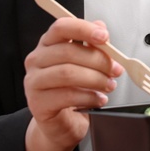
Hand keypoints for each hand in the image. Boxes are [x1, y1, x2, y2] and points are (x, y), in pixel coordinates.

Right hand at [22, 17, 123, 150]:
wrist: (61, 123)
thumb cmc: (73, 90)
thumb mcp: (85, 64)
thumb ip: (91, 45)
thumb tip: (101, 27)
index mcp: (48, 45)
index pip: (61, 27)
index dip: (84, 29)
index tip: (105, 37)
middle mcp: (36, 60)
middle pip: (68, 51)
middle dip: (98, 60)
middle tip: (115, 69)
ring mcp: (34, 82)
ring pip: (68, 73)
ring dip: (96, 79)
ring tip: (109, 85)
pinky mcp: (37, 103)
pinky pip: (67, 96)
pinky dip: (89, 97)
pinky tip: (99, 99)